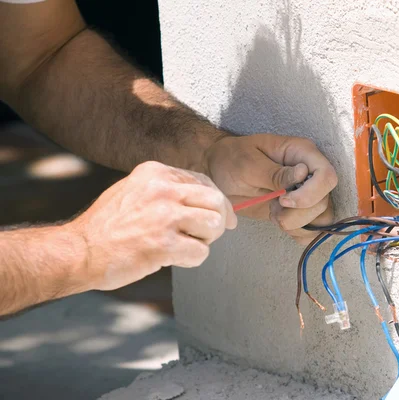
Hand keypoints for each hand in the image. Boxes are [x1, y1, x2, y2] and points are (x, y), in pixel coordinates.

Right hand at [69, 161, 236, 290]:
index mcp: (156, 172)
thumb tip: (206, 198)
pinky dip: (192, 260)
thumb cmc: (108, 226)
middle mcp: (163, 189)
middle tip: (208, 235)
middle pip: (217, 201)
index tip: (221, 217)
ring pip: (214, 225)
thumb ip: (167, 190)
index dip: (216, 203)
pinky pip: (201, 253)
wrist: (80, 251)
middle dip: (218, 220)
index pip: (204, 183)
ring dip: (204, 241)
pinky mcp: (164, 244)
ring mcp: (164, 216)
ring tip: (183, 246)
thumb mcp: (135, 191)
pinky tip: (172, 259)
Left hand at [205, 134, 337, 243]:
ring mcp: (305, 192)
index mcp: (301, 153)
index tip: (283, 200)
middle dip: (299, 213)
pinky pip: (312, 229)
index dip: (310, 194)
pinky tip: (280, 222)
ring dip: (297, 223)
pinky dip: (298, 232)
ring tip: (274, 214)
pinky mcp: (297, 210)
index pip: (326, 176)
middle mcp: (309, 173)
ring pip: (321, 217)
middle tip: (273, 209)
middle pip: (324, 201)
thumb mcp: (247, 163)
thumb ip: (275, 172)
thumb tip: (303, 173)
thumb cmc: (231, 159)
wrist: (219, 171)